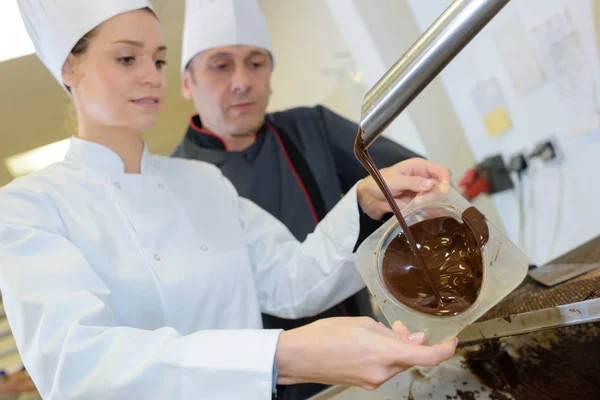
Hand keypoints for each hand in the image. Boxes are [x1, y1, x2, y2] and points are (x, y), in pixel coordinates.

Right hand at [275, 317, 456, 389]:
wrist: (299, 357)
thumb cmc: (326, 335)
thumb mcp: (363, 323)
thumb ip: (392, 333)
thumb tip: (414, 339)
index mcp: (384, 353)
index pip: (427, 357)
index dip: (445, 350)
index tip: (452, 341)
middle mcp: (383, 372)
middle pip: (410, 358)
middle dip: (409, 342)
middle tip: (397, 325)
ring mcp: (373, 381)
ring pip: (396, 363)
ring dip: (394, 348)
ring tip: (375, 332)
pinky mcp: (364, 383)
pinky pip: (383, 369)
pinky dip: (383, 356)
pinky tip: (367, 345)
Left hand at [357, 158, 450, 219]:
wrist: (370, 196)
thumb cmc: (380, 182)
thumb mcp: (395, 181)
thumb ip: (412, 182)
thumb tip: (431, 184)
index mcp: (420, 167)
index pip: (441, 170)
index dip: (445, 180)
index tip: (442, 191)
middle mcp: (424, 178)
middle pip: (442, 186)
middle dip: (435, 194)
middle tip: (420, 200)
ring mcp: (423, 191)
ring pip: (437, 198)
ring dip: (430, 203)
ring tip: (415, 205)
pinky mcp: (419, 202)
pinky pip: (430, 207)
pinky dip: (428, 210)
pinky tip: (422, 212)